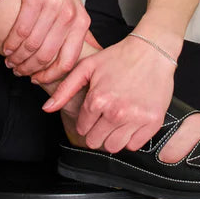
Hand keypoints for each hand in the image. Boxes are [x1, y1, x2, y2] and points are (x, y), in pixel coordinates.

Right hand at [1, 0, 90, 80]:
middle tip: (16, 70)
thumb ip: (76, 29)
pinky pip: (22, 29)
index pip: (68, 61)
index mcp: (81, 21)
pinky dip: (11, 42)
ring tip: (9, 59)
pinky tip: (6, 45)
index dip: (49, 75)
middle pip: (47, 55)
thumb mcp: (71, 4)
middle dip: (29, 68)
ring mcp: (54, 6)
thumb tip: (88, 53)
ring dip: (17, 56)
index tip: (35, 79)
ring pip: (32, 44)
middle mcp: (70, 15)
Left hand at [41, 31, 177, 153]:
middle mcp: (116, 112)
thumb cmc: (118, 57)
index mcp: (98, 99)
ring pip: (114, 147)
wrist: (151, 51)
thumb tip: (46, 108)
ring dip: (112, 136)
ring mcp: (136, 119)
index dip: (85, 120)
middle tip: (104, 116)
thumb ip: (65, 89)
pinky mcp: (152, 122)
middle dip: (96, 131)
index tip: (93, 111)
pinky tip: (130, 121)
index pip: (82, 128)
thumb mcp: (87, 67)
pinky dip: (130, 137)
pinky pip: (134, 145)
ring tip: (116, 120)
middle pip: (96, 142)